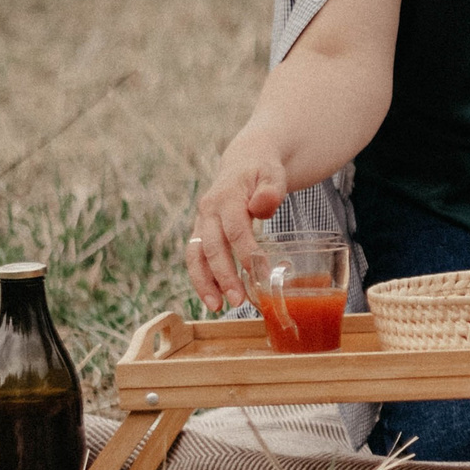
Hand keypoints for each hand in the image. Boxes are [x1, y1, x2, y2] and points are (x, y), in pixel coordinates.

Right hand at [188, 141, 287, 310]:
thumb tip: (262, 205)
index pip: (235, 230)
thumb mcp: (273, 174)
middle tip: (239, 300)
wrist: (244, 162)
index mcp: (226, 196)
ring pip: (196, 256)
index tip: (260, 274)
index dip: (246, 253)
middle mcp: (208, 211)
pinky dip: (202, 279)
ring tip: (218, 307)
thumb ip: (271, 190)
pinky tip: (214, 298)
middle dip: (224, 277)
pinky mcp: (201, 232)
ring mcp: (201, 222)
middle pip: (212, 248)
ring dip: (205, 284)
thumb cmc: (263, 171)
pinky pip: (196, 258)